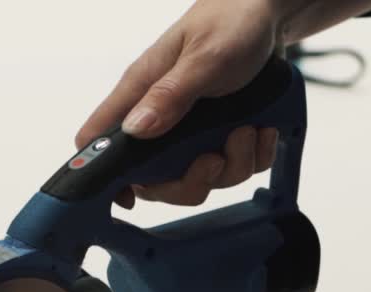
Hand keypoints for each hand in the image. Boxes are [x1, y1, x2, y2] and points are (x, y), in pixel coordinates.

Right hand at [76, 0, 283, 207]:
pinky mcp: (218, 135)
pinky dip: (253, 156)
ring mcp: (190, 131)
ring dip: (232, 165)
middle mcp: (159, 118)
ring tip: (247, 130)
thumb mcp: (203, 58)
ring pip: (199, 178)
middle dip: (190, 180)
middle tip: (213, 158)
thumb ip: (169, 95)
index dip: (102, 176)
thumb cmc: (231, 21)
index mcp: (139, 94)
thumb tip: (134, 130)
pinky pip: (232, 168)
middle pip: (155, 180)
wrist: (273, 15)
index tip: (128, 195)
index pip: (96, 140)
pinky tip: (261, 129)